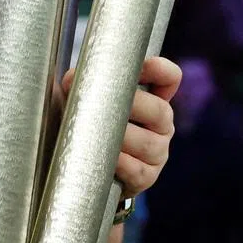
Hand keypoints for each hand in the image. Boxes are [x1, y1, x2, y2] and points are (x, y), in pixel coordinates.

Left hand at [60, 56, 179, 196]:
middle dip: (131, 105)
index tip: (143, 65)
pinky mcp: (146, 177)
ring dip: (119, 138)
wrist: (82, 167)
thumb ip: (83, 86)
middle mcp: (160, 125)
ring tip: (95, 134)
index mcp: (151, 99)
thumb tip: (73, 78)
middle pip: (159, 111)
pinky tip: (102, 158)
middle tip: (101, 104)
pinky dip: (118, 163)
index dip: (160, 70)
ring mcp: (157, 152)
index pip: (168, 78)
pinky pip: (136, 169)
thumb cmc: (84, 127)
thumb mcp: (83, 102)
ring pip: (147, 142)